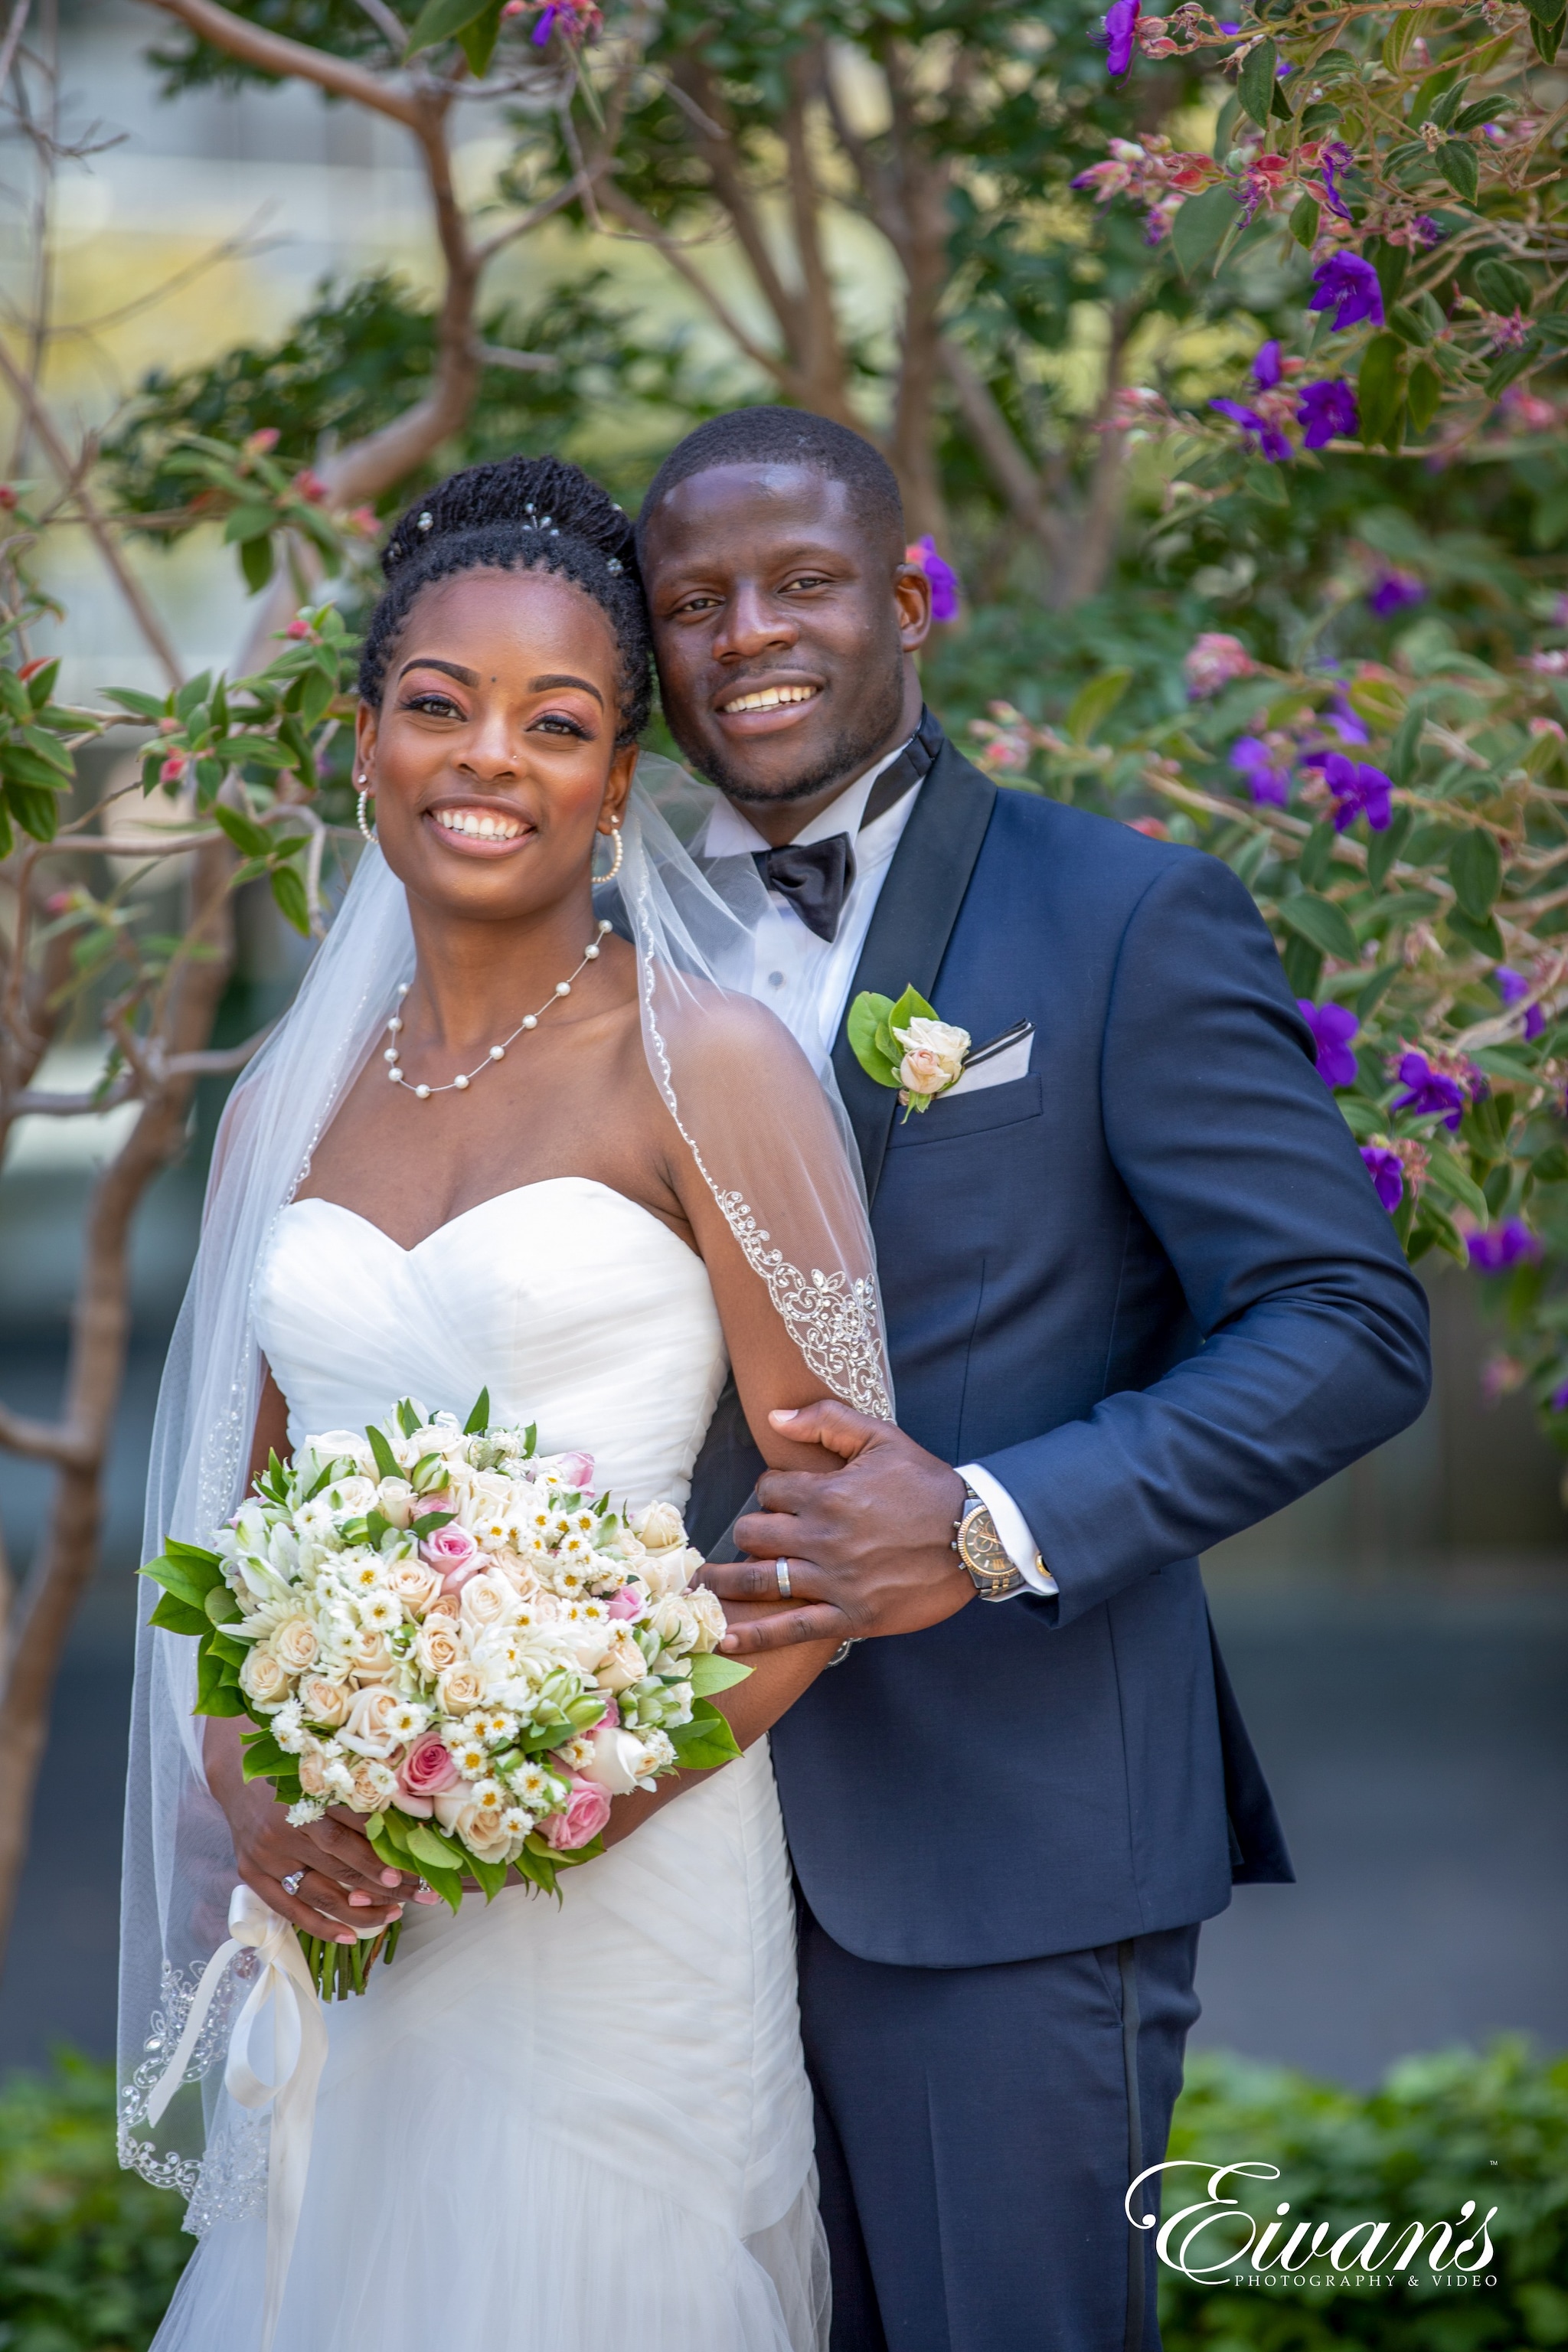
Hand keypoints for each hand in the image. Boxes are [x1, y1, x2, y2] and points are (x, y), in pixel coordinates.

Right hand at [204, 1719, 428, 1943]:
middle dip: (382, 1886)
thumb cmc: (296, 1774)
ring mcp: (267, 1856)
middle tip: (417, 1898)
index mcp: (307, 1797)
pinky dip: (320, 1926)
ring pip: (320, 1893)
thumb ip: (362, 1802)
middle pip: (341, 1867)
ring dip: (359, 1910)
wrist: (240, 1776)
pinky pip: (289, 1909)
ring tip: (393, 1915)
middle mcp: (285, 1829)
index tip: (407, 1873)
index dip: (379, 1857)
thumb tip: (408, 1829)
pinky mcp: (253, 1874)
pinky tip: (349, 1936)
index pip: (351, 1834)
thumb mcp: (328, 1778)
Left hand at [700, 1400, 972, 1655]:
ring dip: (724, 1584)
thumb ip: (826, 1420)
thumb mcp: (883, 1437)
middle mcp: (824, 1537)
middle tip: (748, 1541)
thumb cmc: (929, 1486)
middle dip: (747, 1535)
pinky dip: (754, 1636)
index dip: (768, 1493)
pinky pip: (792, 1628)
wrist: (976, 1537)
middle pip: (755, 1535)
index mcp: (829, 1493)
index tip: (779, 1500)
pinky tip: (723, 1639)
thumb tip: (774, 1418)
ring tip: (698, 1589)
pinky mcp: (851, 1616)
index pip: (768, 1490)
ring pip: (761, 1581)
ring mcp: (835, 1580)